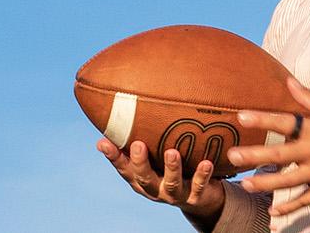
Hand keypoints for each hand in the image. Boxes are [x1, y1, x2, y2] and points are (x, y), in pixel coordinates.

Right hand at [96, 137, 225, 218]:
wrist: (204, 199)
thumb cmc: (175, 171)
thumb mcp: (157, 158)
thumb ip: (144, 141)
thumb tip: (126, 110)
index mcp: (142, 180)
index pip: (124, 168)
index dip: (113, 157)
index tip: (103, 142)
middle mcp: (155, 189)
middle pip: (144, 178)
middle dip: (140, 162)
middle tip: (137, 145)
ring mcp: (175, 195)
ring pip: (171, 184)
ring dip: (171, 168)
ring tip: (172, 152)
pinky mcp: (195, 197)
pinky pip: (199, 186)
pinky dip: (202, 175)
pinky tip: (206, 163)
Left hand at [228, 77, 309, 215]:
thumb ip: (309, 96)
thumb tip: (288, 80)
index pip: (285, 122)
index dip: (262, 119)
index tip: (241, 117)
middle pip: (280, 155)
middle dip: (254, 155)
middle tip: (232, 156)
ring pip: (288, 181)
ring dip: (265, 183)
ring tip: (245, 184)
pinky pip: (306, 200)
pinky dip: (290, 206)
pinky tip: (273, 209)